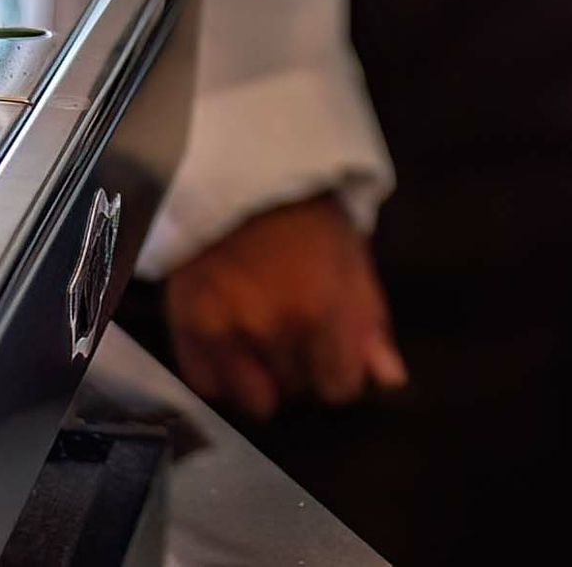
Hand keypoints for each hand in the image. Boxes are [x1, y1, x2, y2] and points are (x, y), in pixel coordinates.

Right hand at [164, 193, 406, 416]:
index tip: (334, 352)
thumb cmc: (309, 214)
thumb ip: (369, 324)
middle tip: (299, 330)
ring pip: (253, 398)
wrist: (242, 173)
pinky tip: (234, 345)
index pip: (338, 388)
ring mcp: (221, 330)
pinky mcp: (183, 325)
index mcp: (319, 311)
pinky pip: (207, 384)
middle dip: (304, 367)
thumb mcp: (353, 259)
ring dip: (264, 378)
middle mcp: (268, 329)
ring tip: (266, 340)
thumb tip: (388, 380)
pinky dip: (222, 373)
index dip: (340, 371)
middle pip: (297, 390)